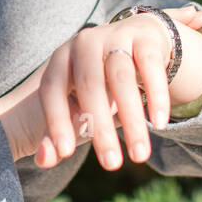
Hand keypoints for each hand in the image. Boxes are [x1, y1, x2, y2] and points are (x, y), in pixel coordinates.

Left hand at [30, 3, 201, 171]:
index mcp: (62, 58)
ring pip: (122, 78)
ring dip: (132, 120)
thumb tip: (42, 162)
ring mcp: (116, 35)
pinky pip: (151, 66)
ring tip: (139, 156)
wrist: (135, 36)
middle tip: (111, 165)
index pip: (52, 89)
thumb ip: (58, 129)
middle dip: (101, 129)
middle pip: (90, 86)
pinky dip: (156, 97)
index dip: (56, 120)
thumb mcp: (76, 100)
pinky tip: (159, 124)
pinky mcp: (145, 37)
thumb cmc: (99, 80)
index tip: (65, 153)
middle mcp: (85, 43)